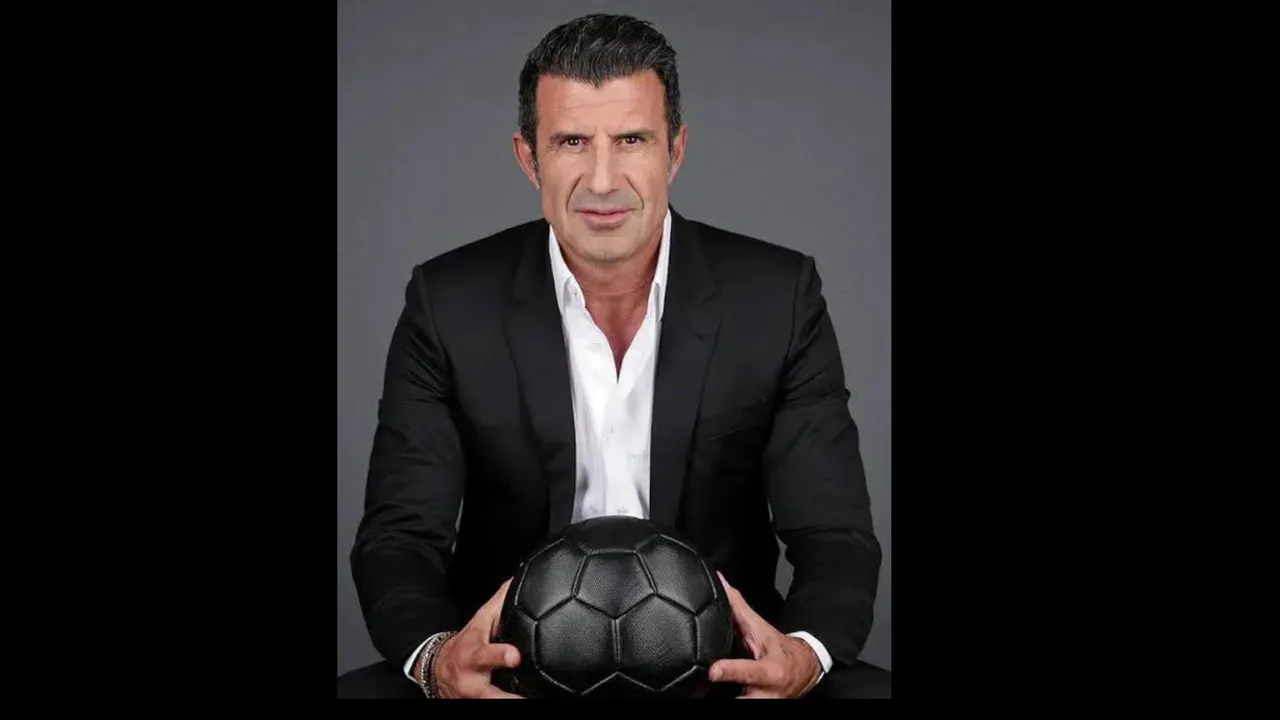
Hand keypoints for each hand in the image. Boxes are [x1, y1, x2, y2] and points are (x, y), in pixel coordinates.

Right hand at [429, 578, 522, 697]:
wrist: (437, 671)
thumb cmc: (466, 644)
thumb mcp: (479, 622)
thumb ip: (499, 604)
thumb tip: (518, 581)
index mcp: (474, 657)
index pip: (486, 655)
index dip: (500, 656)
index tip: (515, 656)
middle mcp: (474, 683)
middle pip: (490, 695)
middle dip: (507, 698)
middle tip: (527, 699)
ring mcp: (476, 700)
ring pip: (495, 705)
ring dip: (512, 704)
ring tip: (534, 703)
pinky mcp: (479, 707)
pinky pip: (496, 707)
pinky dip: (509, 705)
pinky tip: (529, 702)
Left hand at [709, 572, 822, 698]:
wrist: (802, 671)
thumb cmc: (779, 649)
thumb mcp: (760, 628)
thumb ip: (738, 607)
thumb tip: (721, 582)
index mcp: (769, 671)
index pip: (749, 671)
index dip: (730, 671)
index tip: (713, 671)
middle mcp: (766, 693)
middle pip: (741, 701)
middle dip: (723, 695)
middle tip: (706, 683)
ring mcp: (761, 705)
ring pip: (738, 705)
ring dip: (720, 698)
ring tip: (704, 692)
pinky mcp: (754, 709)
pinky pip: (735, 704)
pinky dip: (724, 697)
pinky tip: (713, 692)